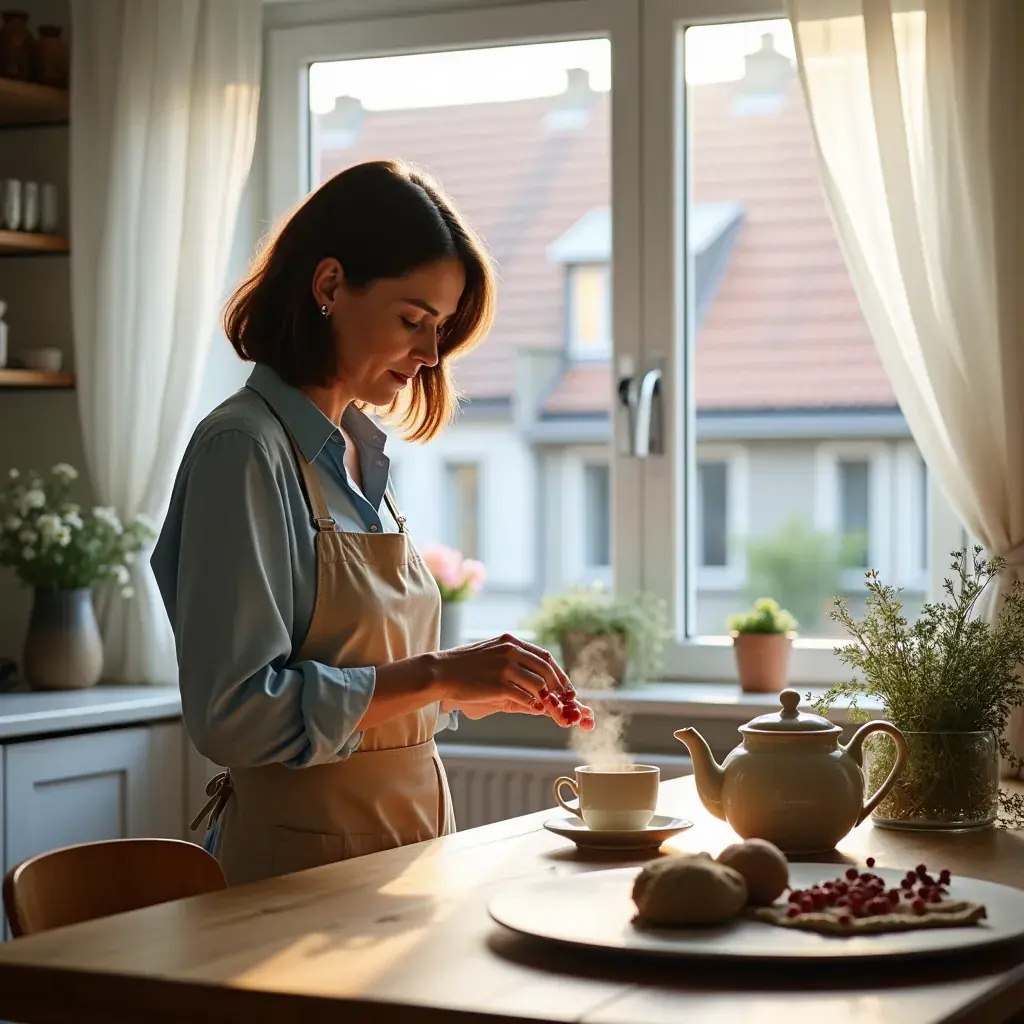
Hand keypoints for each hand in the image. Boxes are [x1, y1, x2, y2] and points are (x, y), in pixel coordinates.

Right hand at [433, 633, 593, 727]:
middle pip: (546, 669)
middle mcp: (511, 650)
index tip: (566, 686)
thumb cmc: (465, 666)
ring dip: (547, 697)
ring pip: (538, 683)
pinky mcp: (499, 684)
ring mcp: (505, 667)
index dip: (559, 672)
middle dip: (559, 686)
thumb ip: (514, 662)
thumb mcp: (492, 654)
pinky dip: (533, 704)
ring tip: (550, 707)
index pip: (544, 656)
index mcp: (511, 641)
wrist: (441, 672)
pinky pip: (525, 696)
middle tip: (564, 700)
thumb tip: (536, 679)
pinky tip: (534, 708)